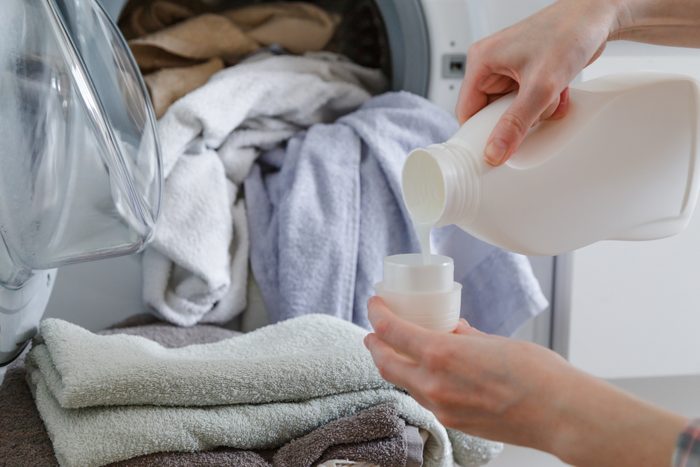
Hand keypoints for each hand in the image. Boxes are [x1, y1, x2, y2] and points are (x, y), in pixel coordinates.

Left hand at [364, 297, 686, 465]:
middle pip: (384, 362)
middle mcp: (433, 384)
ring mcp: (441, 408)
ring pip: (402, 383)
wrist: (560, 414)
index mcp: (441, 355)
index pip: (390, 331)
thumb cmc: (536, 373)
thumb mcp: (493, 341)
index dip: (377, 314)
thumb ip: (464, 335)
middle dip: (374, 344)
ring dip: (392, 364)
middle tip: (375, 331)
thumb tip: (450, 328)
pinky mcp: (453, 423)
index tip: (375, 304)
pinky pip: (423, 399)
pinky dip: (415, 382)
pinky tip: (424, 373)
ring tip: (395, 350)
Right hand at [457, 0, 620, 164]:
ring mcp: (509, 69)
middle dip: (517, 119)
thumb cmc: (568, 32)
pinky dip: (545, 103)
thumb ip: (516, 123)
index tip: (495, 150)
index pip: (467, 111)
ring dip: (535, 111)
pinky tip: (559, 92)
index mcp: (481, 62)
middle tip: (535, 112)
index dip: (481, 133)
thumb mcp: (540, 86)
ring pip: (512, 110)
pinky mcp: (526, 73)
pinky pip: (528, 102)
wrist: (598, 16)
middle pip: (491, 113)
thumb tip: (495, 151)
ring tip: (552, 96)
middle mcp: (491, 65)